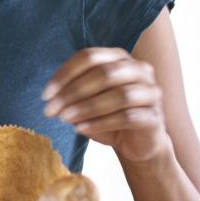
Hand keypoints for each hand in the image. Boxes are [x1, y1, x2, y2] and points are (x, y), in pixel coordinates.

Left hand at [42, 47, 173, 163]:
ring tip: (65, 119)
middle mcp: (140, 70)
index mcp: (120, 58)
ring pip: (119, 95)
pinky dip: (101, 123)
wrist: (137, 143)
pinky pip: (127, 117)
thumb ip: (72, 92)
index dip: (64, 74)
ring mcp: (151, 92)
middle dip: (73, 92)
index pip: (89, 57)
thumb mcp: (87, 99)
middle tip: (51, 110)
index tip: (45, 95)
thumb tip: (51, 98)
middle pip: (105, 74)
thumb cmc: (108, 115)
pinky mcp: (154, 117)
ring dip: (87, 107)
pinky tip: (81, 129)